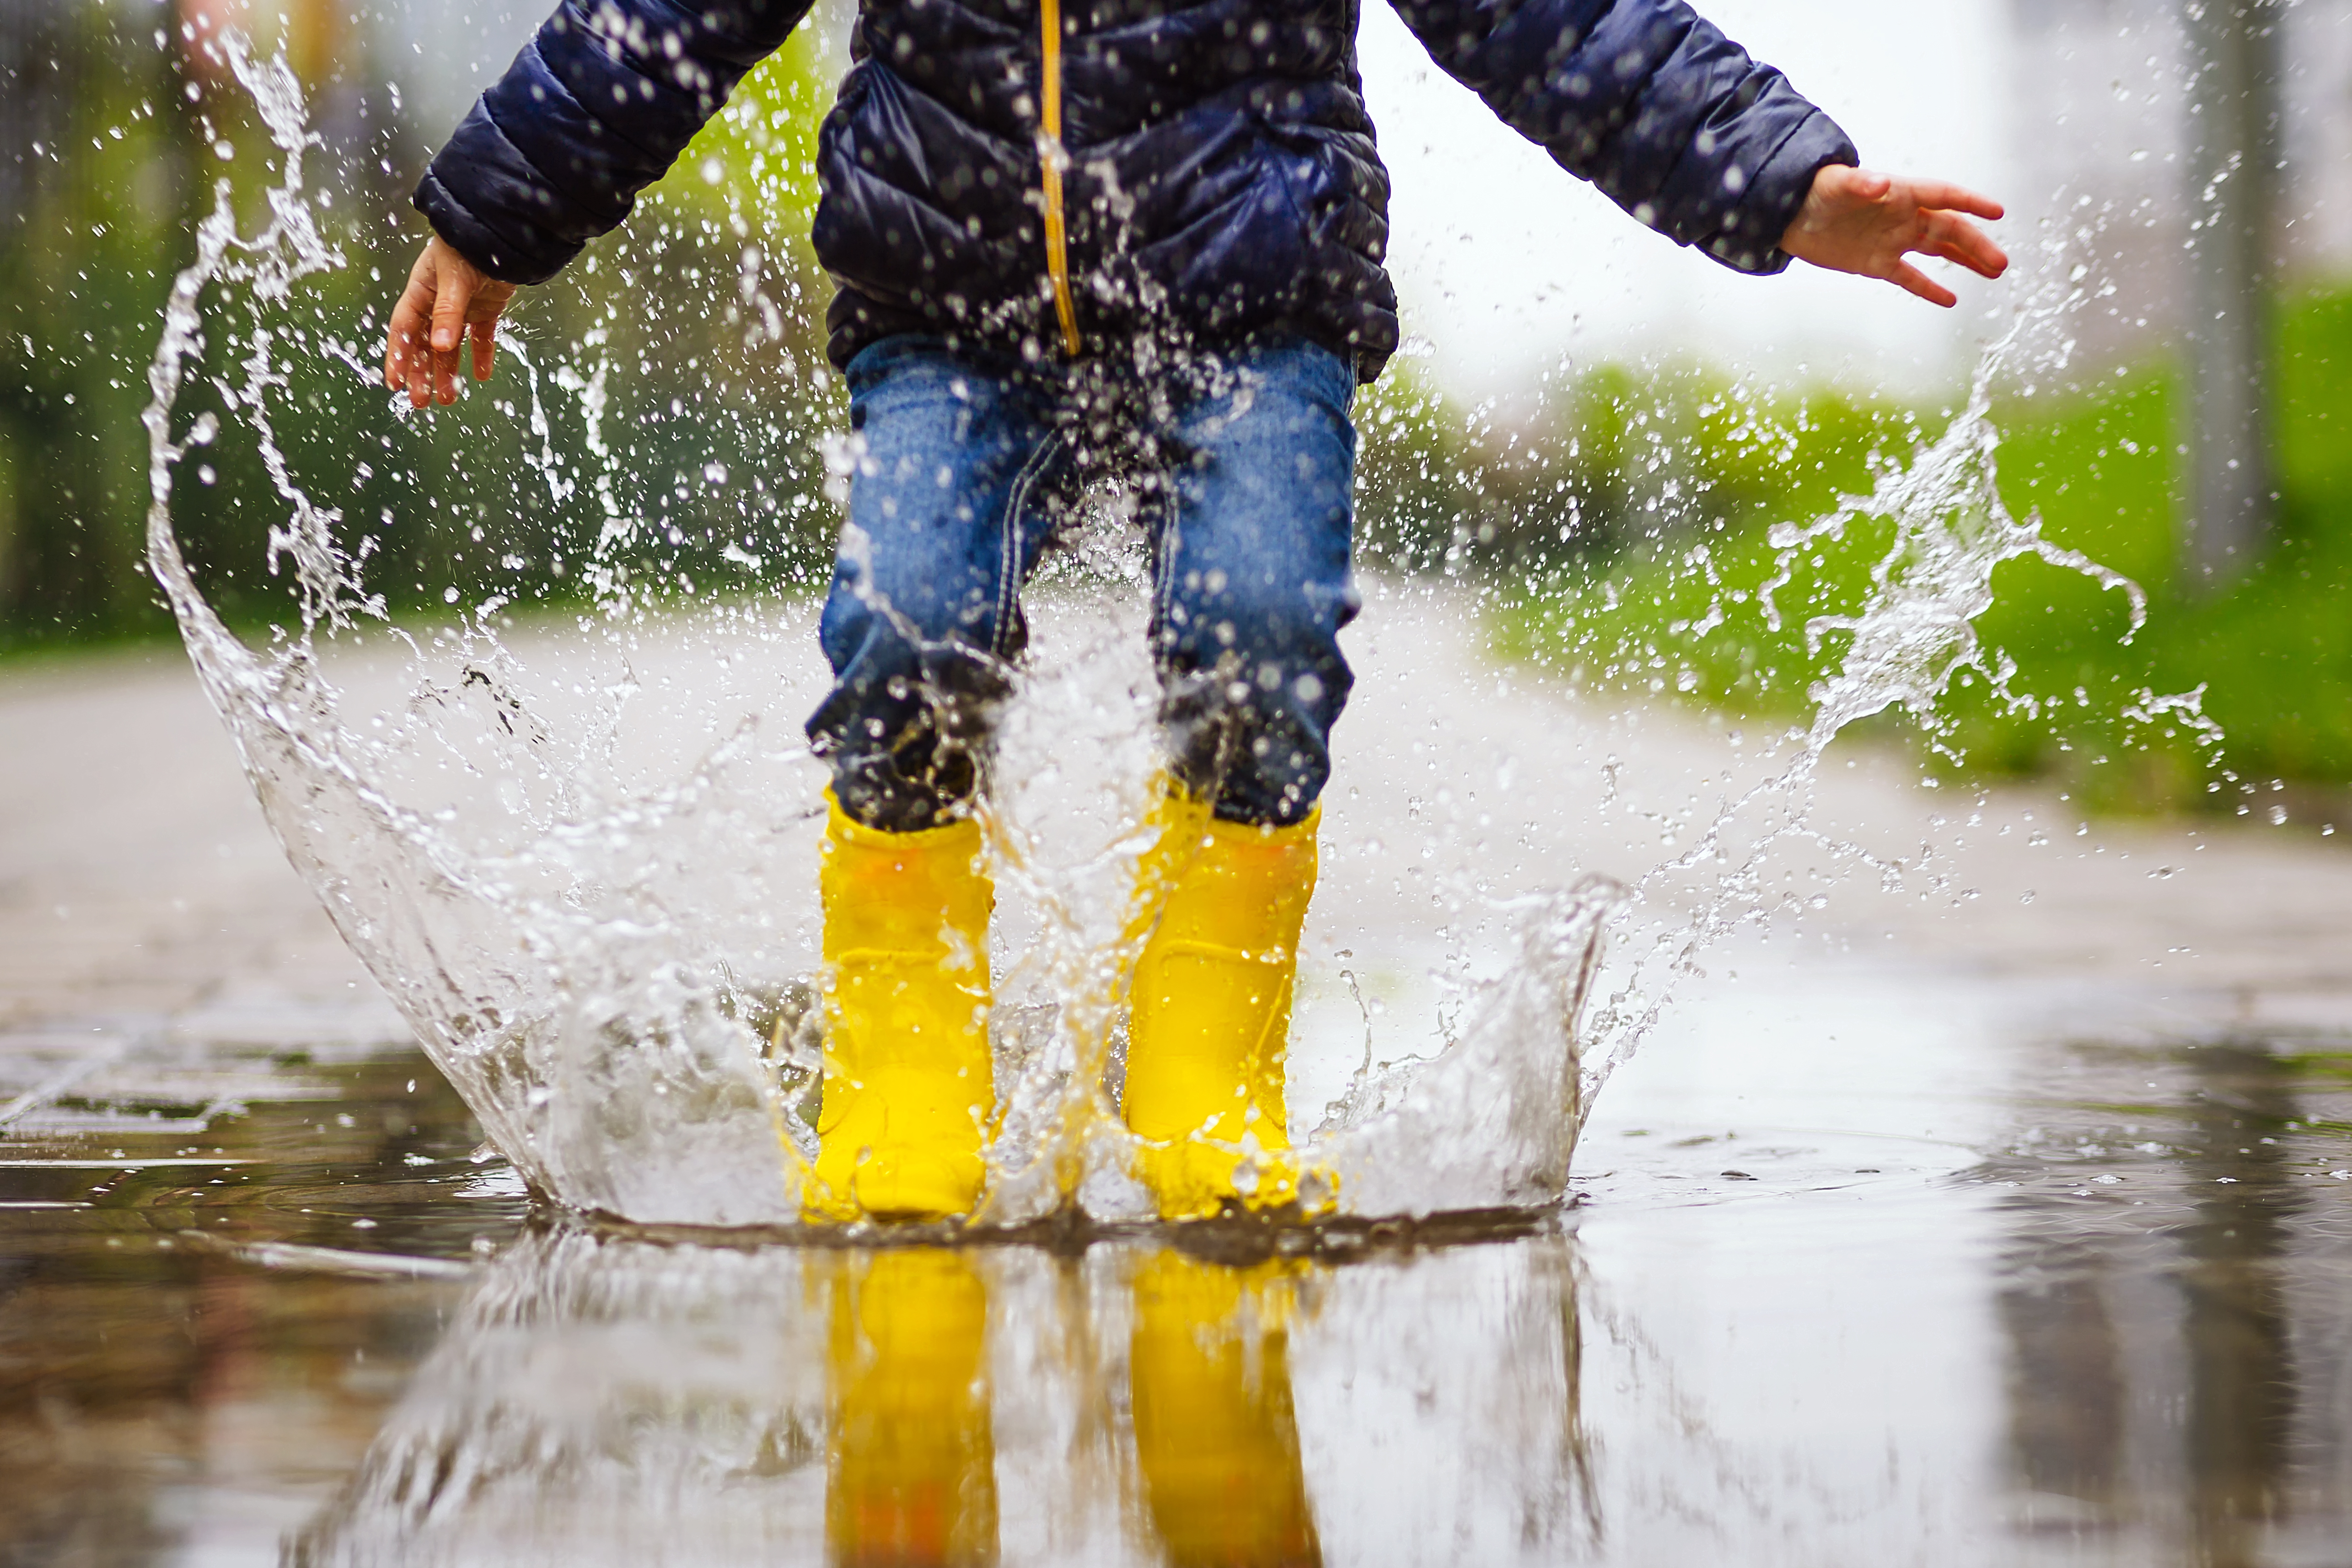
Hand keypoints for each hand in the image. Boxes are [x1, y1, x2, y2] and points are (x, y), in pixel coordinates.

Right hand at [383, 236, 516, 407]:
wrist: (500, 233)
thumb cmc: (466, 248)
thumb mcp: (453, 280)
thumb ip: (448, 313)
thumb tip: (439, 346)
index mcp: (420, 292)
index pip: (404, 330)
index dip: (398, 357)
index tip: (394, 384)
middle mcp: (437, 303)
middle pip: (424, 345)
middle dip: (422, 373)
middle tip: (421, 401)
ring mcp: (461, 307)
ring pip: (450, 346)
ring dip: (448, 371)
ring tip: (448, 398)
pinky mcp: (485, 310)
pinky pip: (480, 337)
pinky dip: (481, 356)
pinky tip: (482, 376)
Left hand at [1779, 166, 2006, 307]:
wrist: (1788, 214)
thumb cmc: (1816, 190)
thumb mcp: (1836, 185)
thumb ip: (1860, 184)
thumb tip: (1881, 183)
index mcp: (1900, 194)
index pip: (1944, 196)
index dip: (1970, 203)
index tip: (1997, 212)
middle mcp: (1903, 217)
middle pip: (1948, 230)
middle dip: (1975, 245)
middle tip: (2001, 263)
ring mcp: (1892, 240)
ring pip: (1937, 251)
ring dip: (1964, 260)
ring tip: (1992, 272)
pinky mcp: (1876, 263)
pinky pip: (1909, 277)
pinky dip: (1928, 288)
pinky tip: (1951, 299)